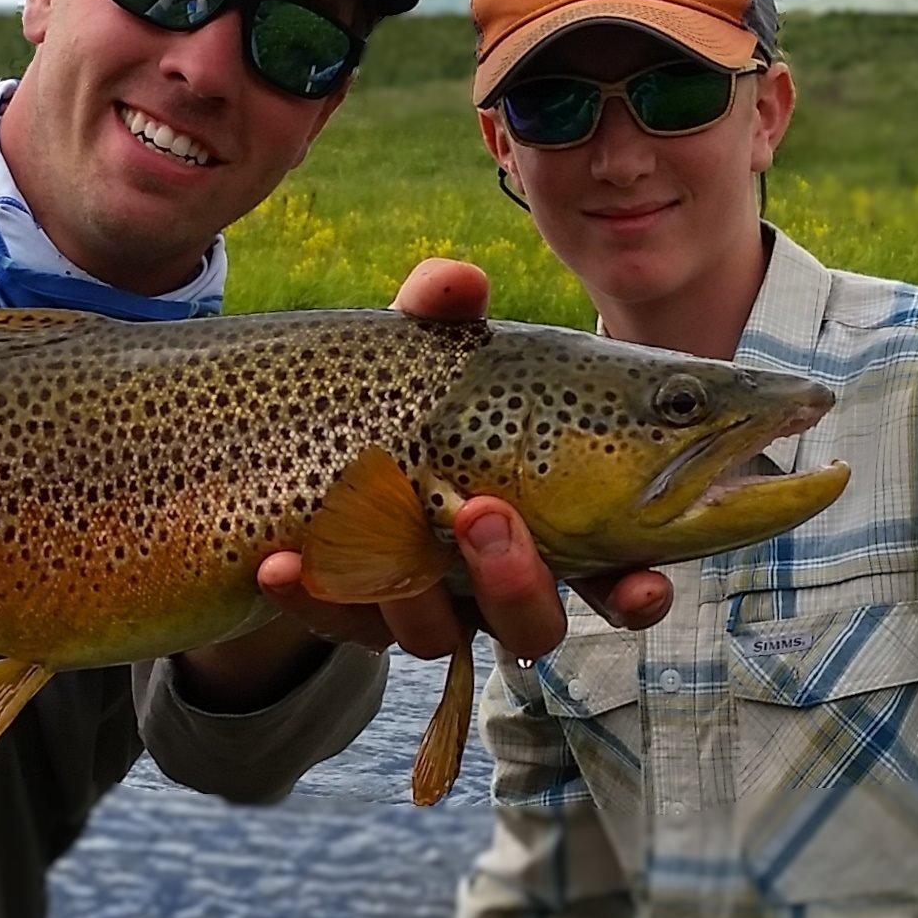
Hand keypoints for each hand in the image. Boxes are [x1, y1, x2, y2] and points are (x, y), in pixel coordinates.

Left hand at [257, 258, 672, 662]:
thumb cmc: (412, 394)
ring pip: (439, 637)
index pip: (620, 578)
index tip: (639, 582)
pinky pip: (336, 624)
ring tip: (382, 521)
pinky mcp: (355, 617)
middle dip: (515, 582)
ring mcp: (426, 606)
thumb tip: (459, 281)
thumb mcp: (423, 348)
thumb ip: (444, 316)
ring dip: (414, 591)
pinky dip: (310, 596)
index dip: (636, 591)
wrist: (310, 449)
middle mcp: (499, 582)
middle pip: (534, 625)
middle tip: (483, 514)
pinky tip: (278, 562)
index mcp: (556, 525)